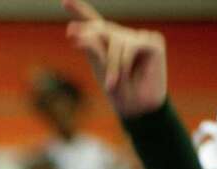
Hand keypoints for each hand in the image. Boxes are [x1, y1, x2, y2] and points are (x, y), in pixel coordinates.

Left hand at [63, 0, 166, 116]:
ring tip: (111, 84)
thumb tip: (75, 30)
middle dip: (92, 44)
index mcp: (107, 43)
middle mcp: (123, 37)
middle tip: (80, 49)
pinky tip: (127, 74)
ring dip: (112, 64)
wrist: (138, 109)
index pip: (94, 22)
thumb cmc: (119, 93)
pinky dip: (125, 62)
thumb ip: (91, 48)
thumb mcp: (100, 69)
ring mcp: (139, 37)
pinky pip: (132, 45)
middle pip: (101, 30)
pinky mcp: (153, 42)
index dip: (79, 10)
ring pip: (116, 40)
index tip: (63, 2)